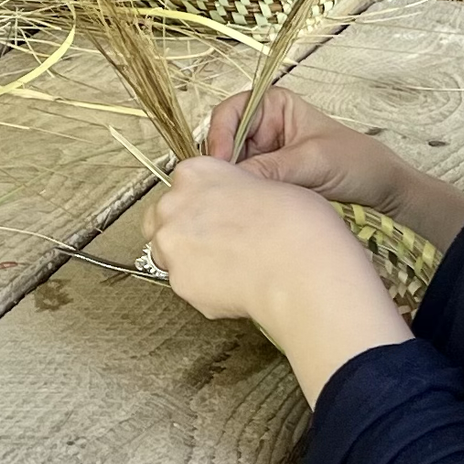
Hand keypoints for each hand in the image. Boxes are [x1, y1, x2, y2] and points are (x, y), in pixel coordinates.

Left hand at [148, 155, 409, 402]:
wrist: (300, 266)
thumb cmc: (298, 222)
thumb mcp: (266, 185)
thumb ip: (236, 193)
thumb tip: (238, 209)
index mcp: (195, 172)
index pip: (183, 186)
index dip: (202, 204)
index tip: (218, 217)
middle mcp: (173, 204)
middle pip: (163, 219)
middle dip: (183, 231)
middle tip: (219, 246)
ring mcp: (171, 244)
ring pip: (168, 255)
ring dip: (190, 261)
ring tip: (230, 270)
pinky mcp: (179, 282)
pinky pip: (188, 286)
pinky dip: (206, 291)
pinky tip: (237, 289)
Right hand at [208, 87, 463, 250]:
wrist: (382, 191)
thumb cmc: (354, 161)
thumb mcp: (313, 161)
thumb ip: (272, 168)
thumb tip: (231, 181)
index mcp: (272, 105)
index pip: (231, 113)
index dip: (219, 135)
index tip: (219, 164)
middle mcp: (262, 127)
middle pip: (225, 141)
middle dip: (222, 164)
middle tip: (219, 190)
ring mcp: (263, 155)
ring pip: (232, 167)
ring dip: (231, 183)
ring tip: (229, 204)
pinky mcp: (267, 181)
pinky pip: (246, 186)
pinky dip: (242, 197)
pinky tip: (241, 211)